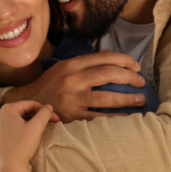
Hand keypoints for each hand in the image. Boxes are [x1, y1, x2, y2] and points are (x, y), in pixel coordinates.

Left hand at [0, 101, 57, 171]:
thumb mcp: (36, 128)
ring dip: (22, 122)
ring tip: (33, 129)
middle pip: (19, 111)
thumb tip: (48, 107)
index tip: (55, 119)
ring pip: (10, 119)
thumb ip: (44, 114)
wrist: (7, 169)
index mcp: (7, 109)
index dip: (44, 110)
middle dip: (33, 116)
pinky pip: (2, 128)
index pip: (30, 104)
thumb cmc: (22, 147)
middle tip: (46, 124)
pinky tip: (19, 136)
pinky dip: (11, 129)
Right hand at [3, 50, 145, 120]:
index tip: (136, 66)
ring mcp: (72, 98)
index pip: (103, 58)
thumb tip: (109, 54)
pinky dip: (114, 117)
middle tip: (141, 82)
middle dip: (129, 77)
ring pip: (105, 97)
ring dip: (126, 98)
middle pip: (107, 74)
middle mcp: (72, 79)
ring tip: (140, 99)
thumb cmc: (50, 84)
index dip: (124, 60)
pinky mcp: (72, 116)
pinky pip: (97, 117)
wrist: (29, 102)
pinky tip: (126, 117)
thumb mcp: (64, 67)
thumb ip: (86, 61)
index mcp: (72, 65)